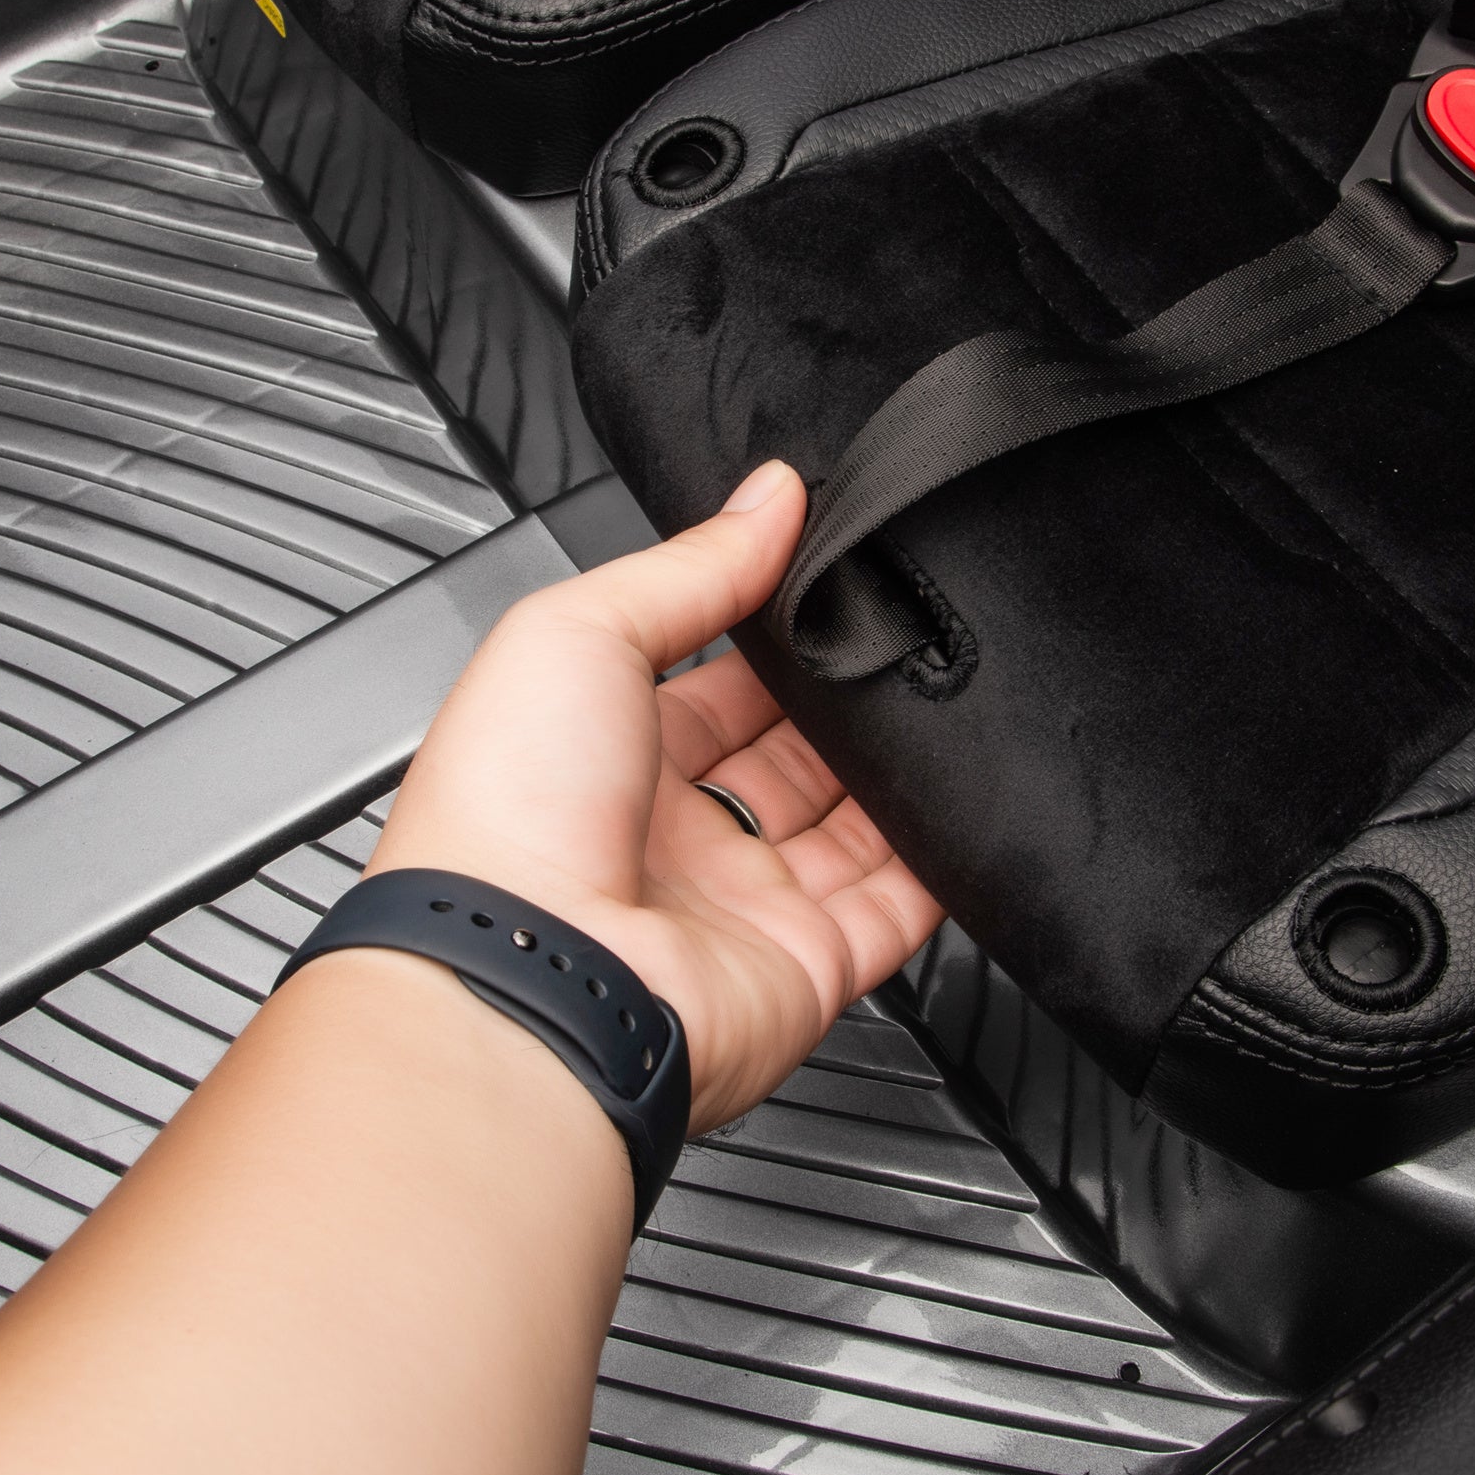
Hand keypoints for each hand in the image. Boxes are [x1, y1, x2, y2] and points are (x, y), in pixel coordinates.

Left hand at [369, 460, 943, 1129]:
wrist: (529, 976)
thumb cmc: (505, 818)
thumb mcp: (577, 631)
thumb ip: (688, 565)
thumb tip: (768, 497)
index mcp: (600, 758)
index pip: (711, 687)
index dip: (771, 638)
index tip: (830, 587)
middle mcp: (670, 840)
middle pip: (786, 758)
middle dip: (842, 704)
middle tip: (898, 643)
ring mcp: (740, 907)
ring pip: (850, 830)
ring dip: (897, 774)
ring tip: (943, 702)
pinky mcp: (805, 968)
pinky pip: (896, 911)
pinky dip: (941, 864)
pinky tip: (968, 806)